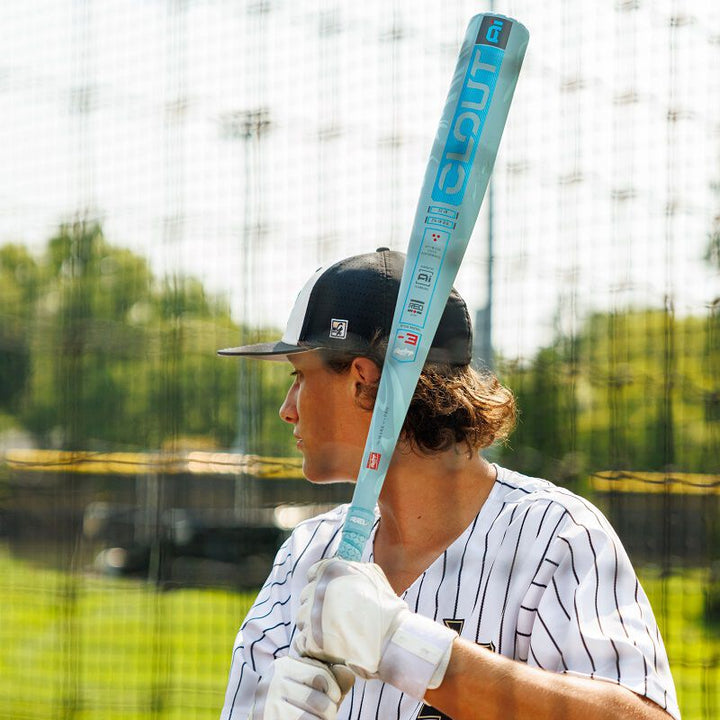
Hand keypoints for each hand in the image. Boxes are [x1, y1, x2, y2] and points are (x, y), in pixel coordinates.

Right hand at [251, 656, 353, 719]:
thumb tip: (348, 673)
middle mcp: (274, 679)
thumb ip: (332, 680)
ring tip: (318, 719)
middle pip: (319, 693)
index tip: (335, 698)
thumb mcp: (313, 690)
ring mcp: (269, 700)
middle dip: (330, 708)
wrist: (270, 718)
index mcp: (284, 665)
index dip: (334, 687)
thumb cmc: (295, 707)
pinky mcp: (272, 717)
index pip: (320, 672)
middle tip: (327, 714)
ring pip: (316, 712)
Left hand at [294, 558, 456, 699]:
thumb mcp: (372, 574)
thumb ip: (351, 567)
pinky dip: (311, 644)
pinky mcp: (310, 640)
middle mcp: (318, 589)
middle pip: (306, 597)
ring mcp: (312, 615)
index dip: (321, 585)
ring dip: (313, 625)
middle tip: (336, 617)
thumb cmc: (386, 607)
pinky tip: (328, 647)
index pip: (313, 574)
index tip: (331, 597)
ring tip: (333, 633)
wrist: (392, 639)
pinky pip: (301, 640)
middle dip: (317, 606)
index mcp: (331, 570)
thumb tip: (340, 567)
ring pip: (302, 618)